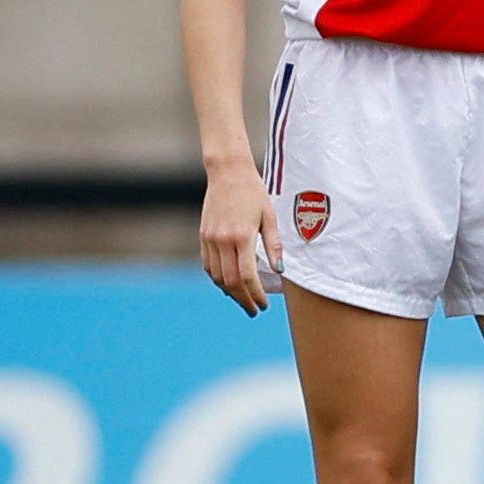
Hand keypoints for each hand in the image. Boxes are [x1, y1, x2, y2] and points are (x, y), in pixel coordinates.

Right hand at [199, 160, 280, 316]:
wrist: (227, 173)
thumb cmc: (254, 193)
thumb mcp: (270, 217)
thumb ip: (274, 245)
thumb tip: (280, 270)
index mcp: (241, 237)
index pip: (247, 276)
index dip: (255, 294)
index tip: (264, 304)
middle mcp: (222, 241)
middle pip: (230, 281)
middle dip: (243, 299)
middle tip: (254, 310)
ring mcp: (209, 239)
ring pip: (216, 276)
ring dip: (229, 292)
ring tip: (243, 300)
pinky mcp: (203, 236)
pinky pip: (208, 264)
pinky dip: (217, 278)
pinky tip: (227, 285)